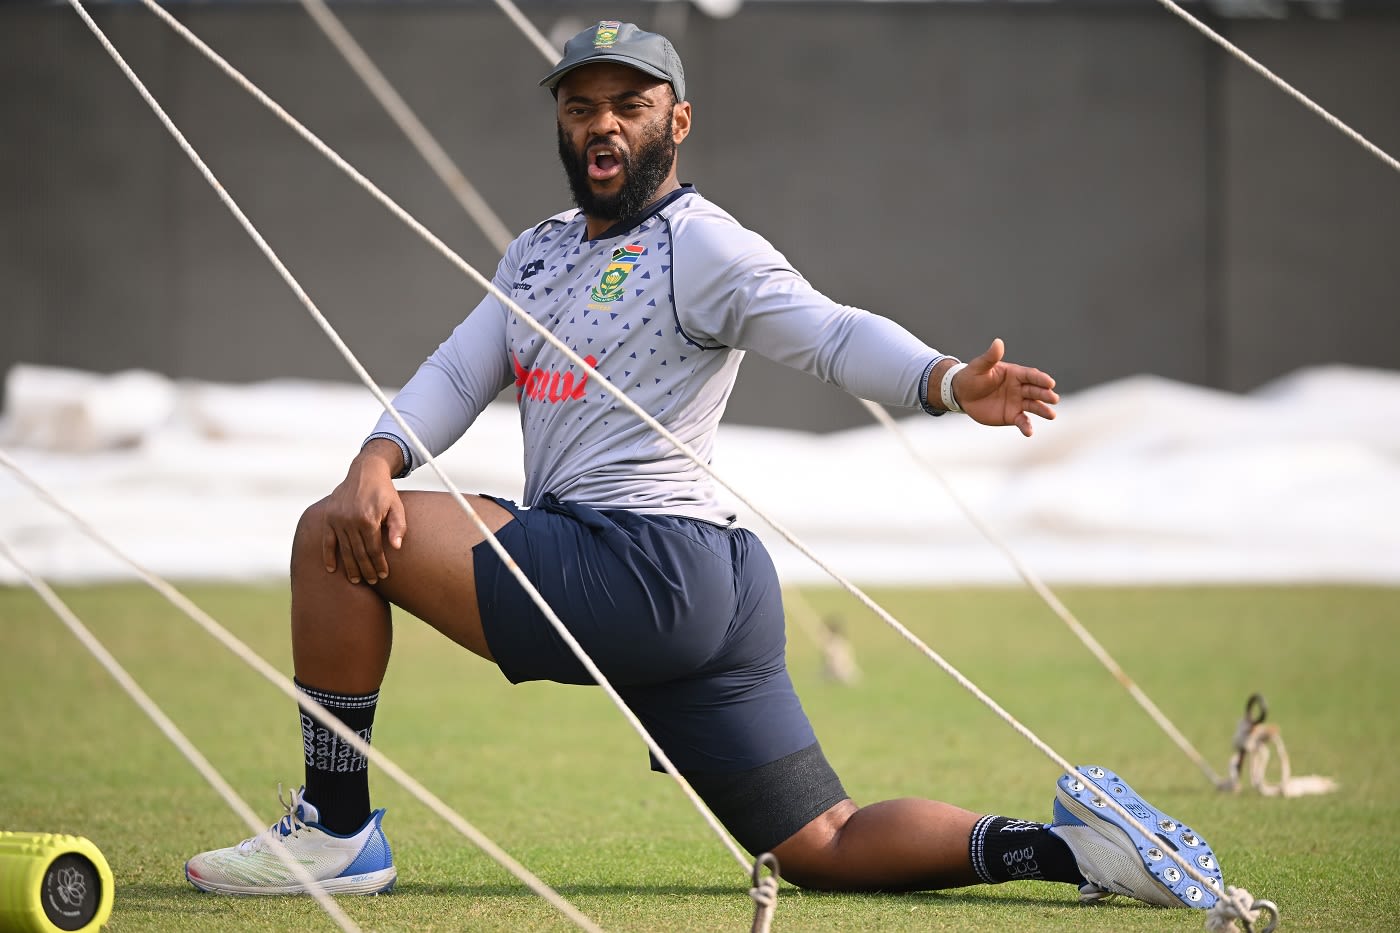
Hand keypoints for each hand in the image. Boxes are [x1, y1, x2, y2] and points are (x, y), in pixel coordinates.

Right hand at [320, 441, 407, 583]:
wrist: (365, 471)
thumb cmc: (385, 492)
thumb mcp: (397, 506)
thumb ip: (397, 526)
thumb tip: (396, 547)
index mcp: (368, 519)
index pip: (374, 549)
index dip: (379, 564)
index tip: (383, 575)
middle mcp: (350, 520)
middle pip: (358, 553)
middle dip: (366, 570)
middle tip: (372, 582)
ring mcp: (337, 519)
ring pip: (344, 550)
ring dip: (350, 567)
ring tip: (356, 580)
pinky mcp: (329, 518)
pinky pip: (327, 541)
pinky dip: (328, 556)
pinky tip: (332, 569)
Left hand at [951, 338, 1058, 436]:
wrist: (962, 394)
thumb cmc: (972, 376)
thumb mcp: (979, 366)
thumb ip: (990, 357)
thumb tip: (998, 342)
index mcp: (1015, 373)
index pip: (1031, 375)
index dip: (1040, 379)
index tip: (1050, 382)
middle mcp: (1020, 388)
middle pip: (1035, 391)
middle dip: (1045, 394)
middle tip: (1054, 399)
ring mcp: (1017, 402)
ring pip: (1033, 406)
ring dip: (1043, 410)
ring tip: (1052, 415)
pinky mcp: (1012, 415)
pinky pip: (1022, 421)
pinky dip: (1026, 426)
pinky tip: (1029, 432)